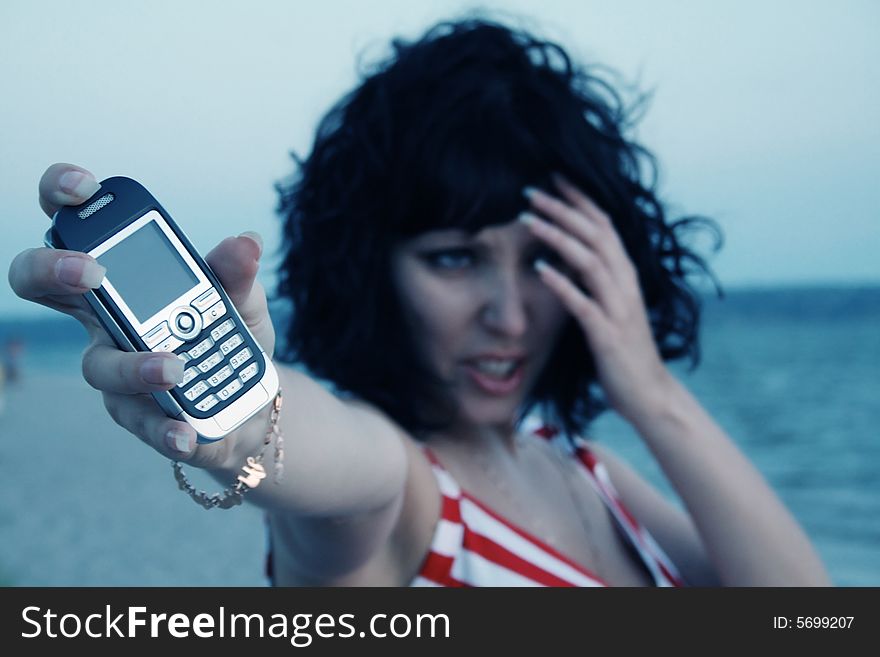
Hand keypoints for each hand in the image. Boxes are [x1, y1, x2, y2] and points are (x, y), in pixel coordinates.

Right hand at [8, 163, 275, 467]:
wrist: (249, 400)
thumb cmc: (228, 337)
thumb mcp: (242, 300)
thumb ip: (236, 274)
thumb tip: (245, 243)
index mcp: (122, 277)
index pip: (74, 227)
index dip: (59, 197)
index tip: (81, 186)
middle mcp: (103, 320)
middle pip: (41, 286)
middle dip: (53, 269)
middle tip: (92, 271)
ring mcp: (115, 369)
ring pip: (99, 365)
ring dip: (134, 364)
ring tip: (177, 367)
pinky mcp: (138, 416)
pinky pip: (142, 422)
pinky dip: (165, 428)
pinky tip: (185, 432)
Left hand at [520, 174, 671, 422]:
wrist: (649, 395)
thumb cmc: (623, 350)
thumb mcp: (609, 306)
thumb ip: (593, 281)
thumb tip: (562, 257)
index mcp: (625, 275)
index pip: (603, 225)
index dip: (579, 199)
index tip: (553, 176)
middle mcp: (626, 285)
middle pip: (595, 235)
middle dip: (563, 208)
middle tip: (530, 190)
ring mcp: (619, 310)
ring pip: (590, 262)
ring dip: (558, 237)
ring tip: (527, 220)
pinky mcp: (608, 336)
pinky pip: (583, 304)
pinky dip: (562, 284)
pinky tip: (539, 269)